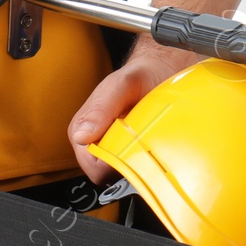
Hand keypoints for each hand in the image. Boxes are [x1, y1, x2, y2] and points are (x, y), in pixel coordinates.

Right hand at [67, 41, 201, 182]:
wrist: (164, 71)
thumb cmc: (139, 76)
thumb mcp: (122, 84)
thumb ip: (101, 106)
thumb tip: (82, 136)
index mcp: (84, 131)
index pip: (93, 167)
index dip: (112, 163)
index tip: (132, 147)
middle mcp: (98, 144)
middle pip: (111, 174)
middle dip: (129, 161)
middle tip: (146, 137)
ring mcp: (118, 150)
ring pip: (128, 172)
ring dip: (143, 159)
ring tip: (153, 135)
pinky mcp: (136, 152)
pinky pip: (144, 167)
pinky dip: (154, 158)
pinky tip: (160, 140)